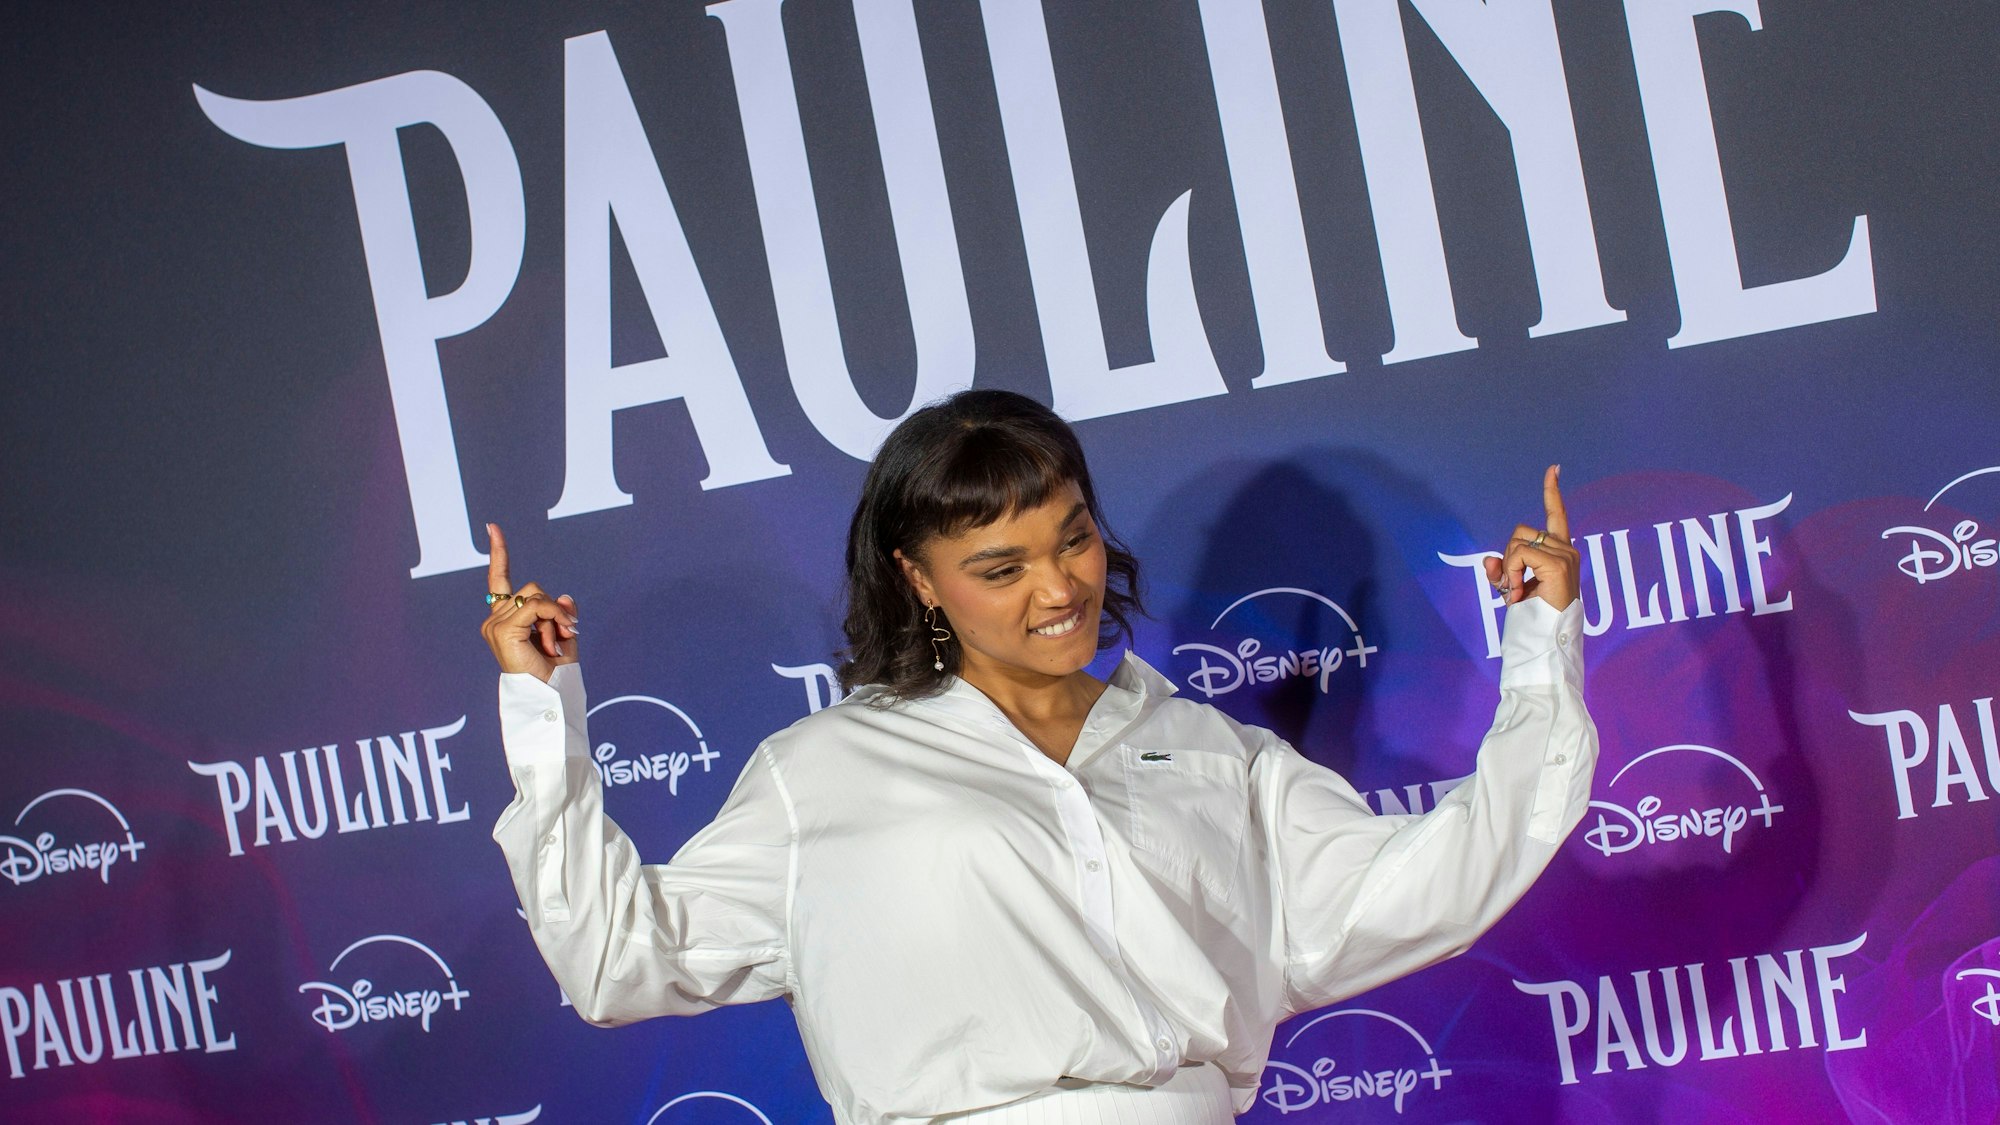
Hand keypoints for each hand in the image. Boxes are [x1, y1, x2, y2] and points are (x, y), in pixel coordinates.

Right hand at [479, 523, 579, 681]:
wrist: (548, 697)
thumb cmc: (554, 673)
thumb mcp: (564, 636)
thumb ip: (562, 614)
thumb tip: (565, 596)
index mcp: (504, 619)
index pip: (498, 578)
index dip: (498, 552)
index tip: (492, 528)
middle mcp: (494, 620)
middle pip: (531, 588)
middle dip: (553, 608)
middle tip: (564, 634)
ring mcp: (495, 625)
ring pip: (536, 596)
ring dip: (555, 617)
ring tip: (556, 643)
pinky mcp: (502, 630)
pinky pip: (537, 606)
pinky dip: (554, 615)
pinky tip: (562, 633)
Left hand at [1482, 466, 1579, 610]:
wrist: (1548, 638)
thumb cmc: (1534, 616)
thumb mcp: (1513, 588)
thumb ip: (1501, 571)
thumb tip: (1488, 559)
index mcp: (1560, 552)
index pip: (1557, 515)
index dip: (1552, 492)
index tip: (1554, 469)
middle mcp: (1567, 550)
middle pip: (1520, 532)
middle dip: (1508, 557)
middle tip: (1512, 586)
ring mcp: (1565, 556)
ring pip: (1517, 543)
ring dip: (1509, 567)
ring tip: (1518, 591)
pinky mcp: (1559, 565)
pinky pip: (1520, 555)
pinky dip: (1512, 571)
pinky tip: (1519, 590)